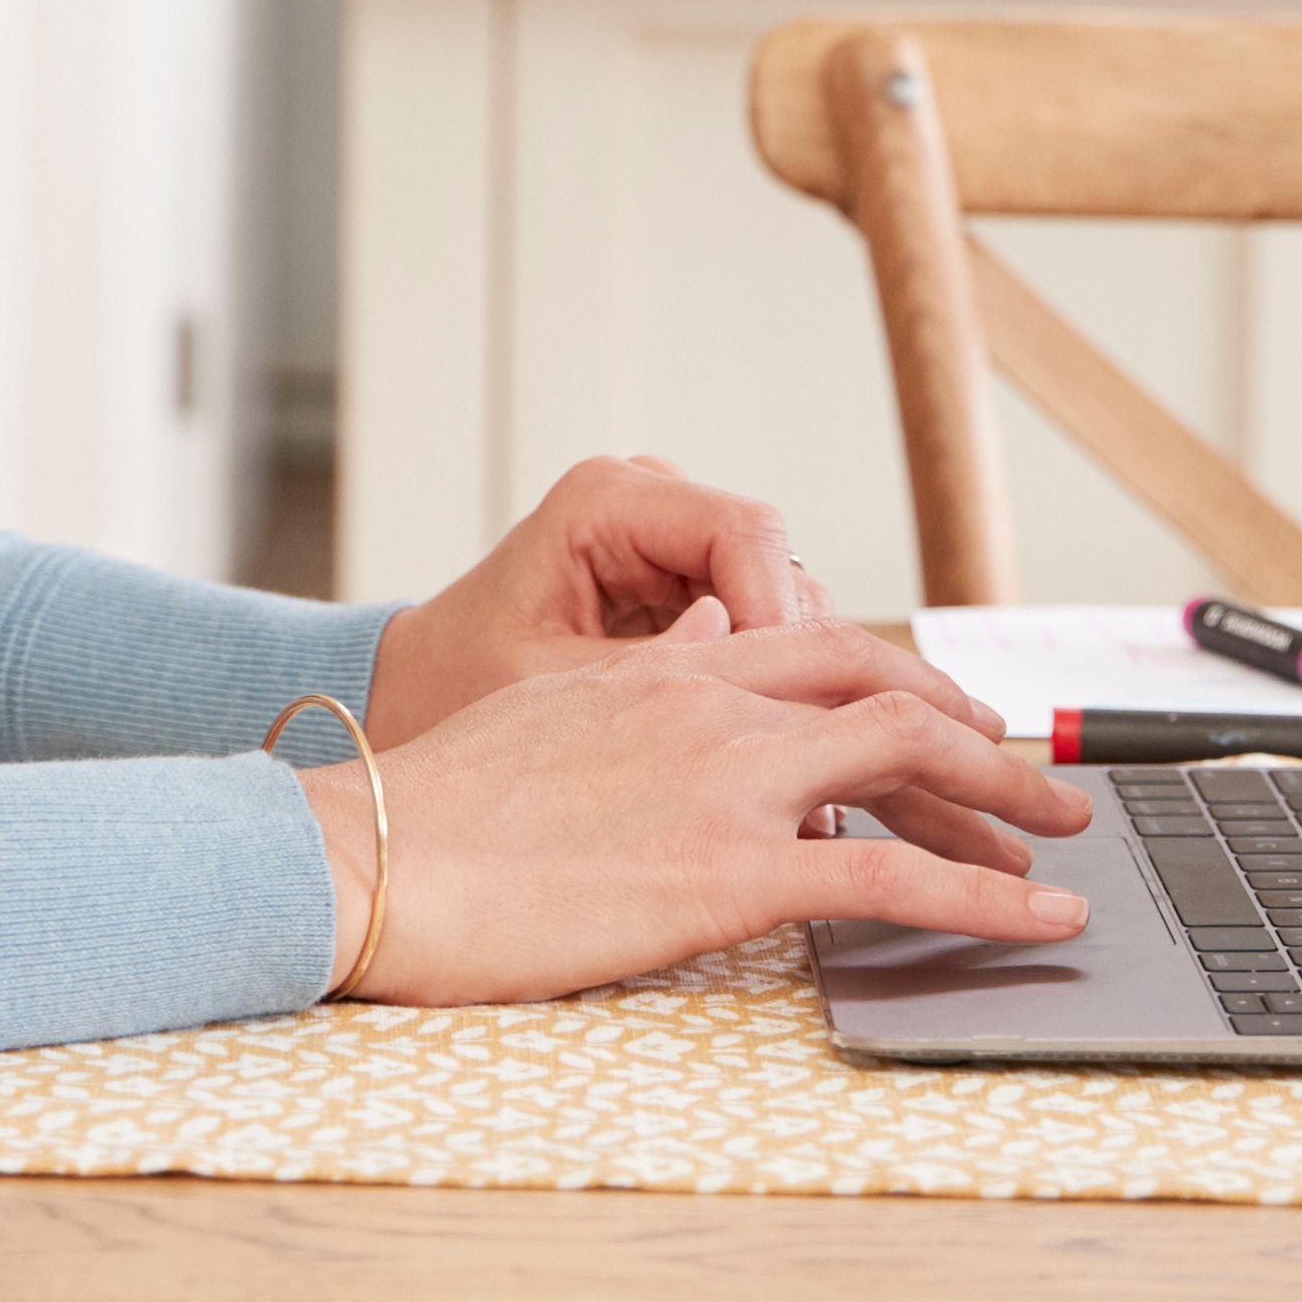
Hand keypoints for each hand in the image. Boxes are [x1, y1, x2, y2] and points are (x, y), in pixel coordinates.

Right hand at [312, 610, 1091, 1003]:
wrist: (368, 852)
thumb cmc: (415, 816)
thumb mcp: (523, 735)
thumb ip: (602, 726)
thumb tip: (635, 743)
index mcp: (654, 669)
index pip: (811, 647)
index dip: (897, 680)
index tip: (943, 717)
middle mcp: (704, 701)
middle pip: (882, 684)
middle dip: (976, 726)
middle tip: (1036, 773)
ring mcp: (723, 779)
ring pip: (910, 756)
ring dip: (1007, 794)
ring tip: (1068, 839)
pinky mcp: (728, 870)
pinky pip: (892, 880)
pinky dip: (988, 901)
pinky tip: (1043, 922)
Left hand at [370, 453, 942, 741]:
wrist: (398, 748)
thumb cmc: (450, 705)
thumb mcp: (552, 694)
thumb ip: (662, 688)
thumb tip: (781, 703)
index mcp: (608, 501)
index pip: (745, 535)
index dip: (789, 626)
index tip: (812, 722)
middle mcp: (656, 511)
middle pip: (789, 581)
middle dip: (845, 680)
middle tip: (904, 761)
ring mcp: (677, 561)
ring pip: (796, 624)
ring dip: (831, 710)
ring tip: (868, 798)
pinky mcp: (689, 614)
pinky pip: (770, 656)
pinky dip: (798, 722)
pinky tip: (830, 799)